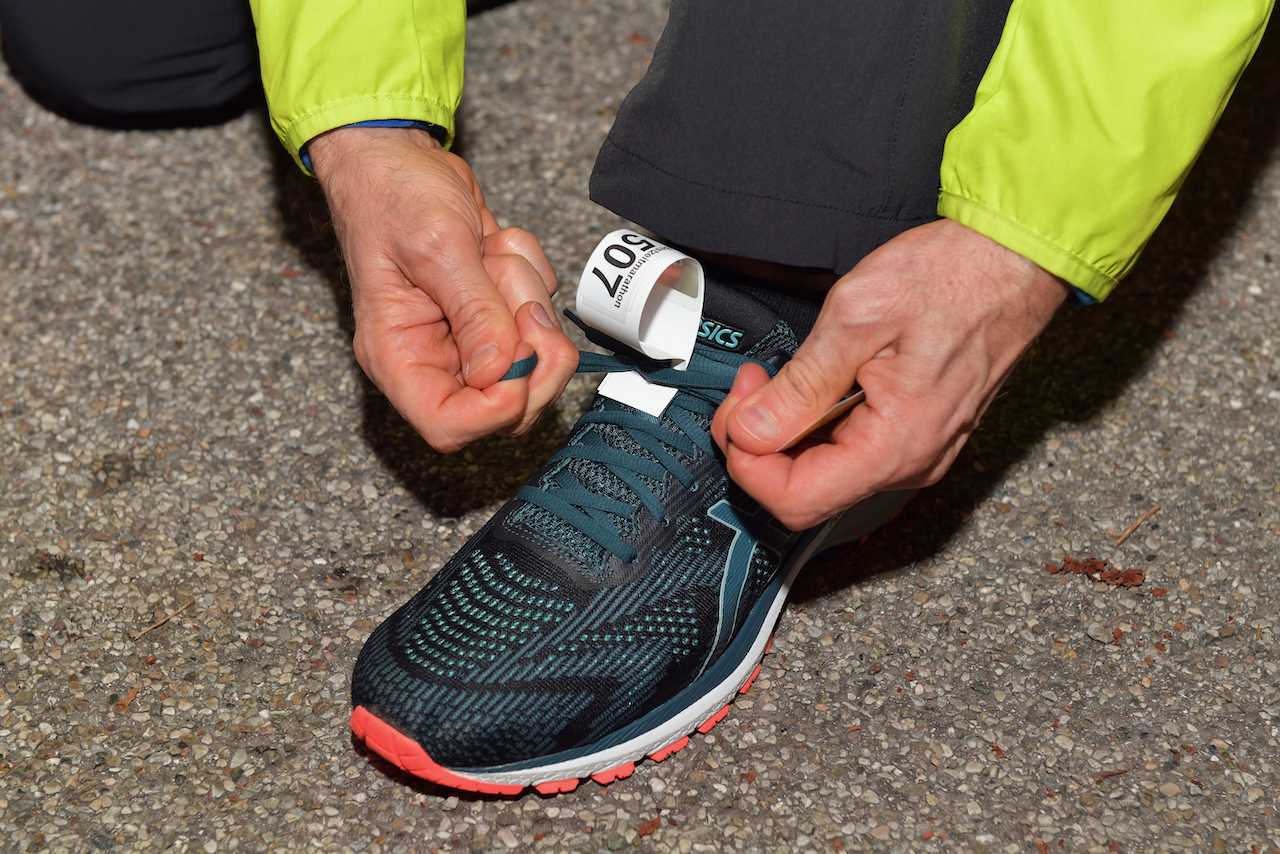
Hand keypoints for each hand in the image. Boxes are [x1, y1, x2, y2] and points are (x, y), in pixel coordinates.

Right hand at [309, 126, 577, 451]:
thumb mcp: (437, 247)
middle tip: (521, 301)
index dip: (495, 409)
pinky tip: (495, 246)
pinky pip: (541, 318)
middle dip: (530, 351)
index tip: (517, 361)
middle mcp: (433, 358)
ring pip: (533, 358)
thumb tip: (501, 371)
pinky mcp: (495, 314)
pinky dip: (533, 278)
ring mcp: (468, 338)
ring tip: (492, 255)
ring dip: (529, 300)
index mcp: (398, 356)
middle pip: (507, 405)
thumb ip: (474, 312)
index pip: (448, 426)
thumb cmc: (391, 194)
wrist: (396, 155)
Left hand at [711, 219, 1068, 529]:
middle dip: (760, 444)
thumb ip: (799, 385)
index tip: (737, 411)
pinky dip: (815, 425)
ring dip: (786, 432)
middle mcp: (911, 463)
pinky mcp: (914, 434)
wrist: (1012, 261)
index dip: (748, 463)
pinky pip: (848, 452)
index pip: (795, 500)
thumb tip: (751, 431)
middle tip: (752, 385)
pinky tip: (812, 383)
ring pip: (823, 473)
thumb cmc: (952, 277)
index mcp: (897, 445)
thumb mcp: (856, 317)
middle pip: (804, 492)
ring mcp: (915, 452)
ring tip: (779, 377)